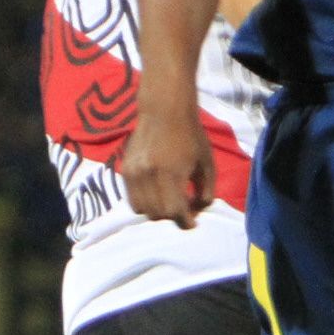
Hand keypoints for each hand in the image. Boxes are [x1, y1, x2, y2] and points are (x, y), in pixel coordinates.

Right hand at [120, 103, 215, 227]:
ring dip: (158, 212)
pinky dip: (145, 203)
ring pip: (143, 210)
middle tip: (184, 209)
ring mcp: (134, 172)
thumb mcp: (207, 163)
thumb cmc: (191, 136)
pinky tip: (156, 194)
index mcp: (172, 172)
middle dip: (173, 217)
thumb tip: (198, 210)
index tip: (193, 223)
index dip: (185, 222)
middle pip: (158, 214)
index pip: (175, 211)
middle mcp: (149, 174)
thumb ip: (207, 191)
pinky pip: (132, 199)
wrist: (164, 111)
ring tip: (170, 202)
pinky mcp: (125, 170)